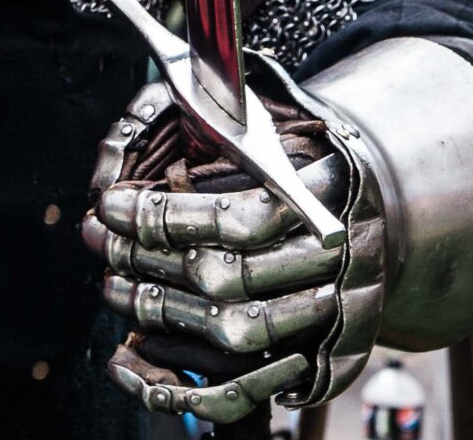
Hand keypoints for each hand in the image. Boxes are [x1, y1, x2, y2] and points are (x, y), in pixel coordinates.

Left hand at [82, 83, 382, 422]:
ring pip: (237, 335)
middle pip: (228, 279)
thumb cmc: (302, 147)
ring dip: (160, 313)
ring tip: (115, 286)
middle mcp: (339, 259)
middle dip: (147, 262)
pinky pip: (251, 390)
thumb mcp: (269, 107)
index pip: (238, 220)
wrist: (372, 203)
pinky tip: (134, 361)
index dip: (163, 216)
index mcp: (328, 193)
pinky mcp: (323, 358)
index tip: (110, 205)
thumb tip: (162, 83)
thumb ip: (216, 96)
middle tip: (101, 242)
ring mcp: (335, 313)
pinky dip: (186, 387)